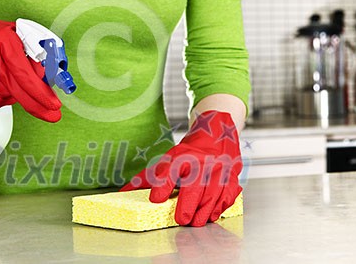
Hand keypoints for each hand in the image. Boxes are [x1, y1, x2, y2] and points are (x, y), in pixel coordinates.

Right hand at [0, 10, 61, 121]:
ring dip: (13, 93)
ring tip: (4, 76)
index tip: (54, 104)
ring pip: (7, 96)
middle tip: (53, 116)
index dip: (41, 91)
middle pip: (17, 89)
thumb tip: (49, 77)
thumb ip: (31, 53)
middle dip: (38, 105)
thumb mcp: (13, 35)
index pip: (25, 72)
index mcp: (4, 41)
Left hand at [121, 111, 242, 225]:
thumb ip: (147, 178)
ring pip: (213, 192)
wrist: (217, 134)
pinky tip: (211, 214)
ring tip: (195, 222)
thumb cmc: (190, 153)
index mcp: (182, 156)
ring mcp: (219, 169)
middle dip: (188, 205)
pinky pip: (228, 194)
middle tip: (181, 219)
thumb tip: (123, 194)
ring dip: (204, 211)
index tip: (156, 199)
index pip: (170, 168)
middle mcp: (201, 161)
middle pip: (195, 184)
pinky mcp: (232, 176)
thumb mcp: (167, 160)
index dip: (162, 184)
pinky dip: (220, 207)